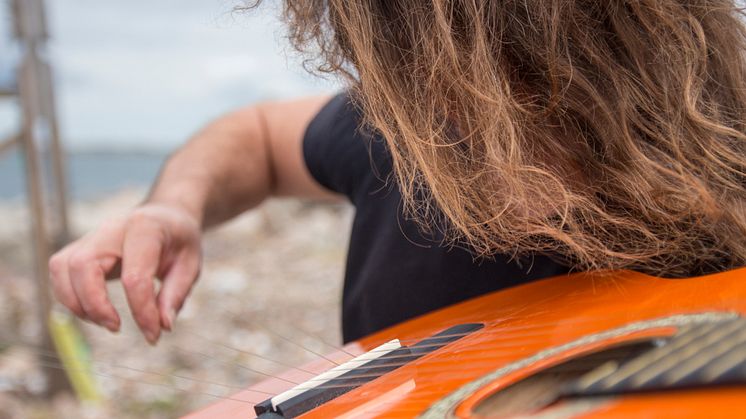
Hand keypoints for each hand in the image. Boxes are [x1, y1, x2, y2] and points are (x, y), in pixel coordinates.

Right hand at [49, 203, 201, 343]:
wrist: (166, 215)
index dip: (142, 311)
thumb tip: (163, 326)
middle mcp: (112, 228)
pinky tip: (94, 312)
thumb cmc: (179, 240)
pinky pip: (60, 272)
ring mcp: (92, 236)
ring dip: (76, 303)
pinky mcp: (80, 247)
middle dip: (94, 305)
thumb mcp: (191, 264)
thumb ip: (176, 295)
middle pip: (82, 265)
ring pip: (62, 267)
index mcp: (145, 227)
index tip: (153, 334)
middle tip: (117, 327)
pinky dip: (69, 297)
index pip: (134, 276)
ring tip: (106, 321)